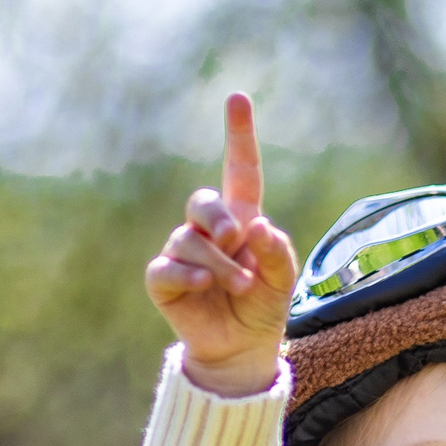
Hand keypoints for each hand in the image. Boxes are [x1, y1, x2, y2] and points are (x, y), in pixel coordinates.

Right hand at [144, 93, 297, 397]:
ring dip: (218, 262)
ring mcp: (182, 252)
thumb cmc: (262, 306)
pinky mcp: (163, 279)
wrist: (241, 348)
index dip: (238, 135)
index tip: (237, 98)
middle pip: (202, 201)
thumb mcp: (282, 279)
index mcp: (240, 219)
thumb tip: (257, 226)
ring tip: (240, 285)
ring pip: (189, 239)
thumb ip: (277, 251)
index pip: (240, 170)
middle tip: (238, 240)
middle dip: (219, 218)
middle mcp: (208, 230)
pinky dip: (186, 273)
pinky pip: (166, 267)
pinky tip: (201, 284)